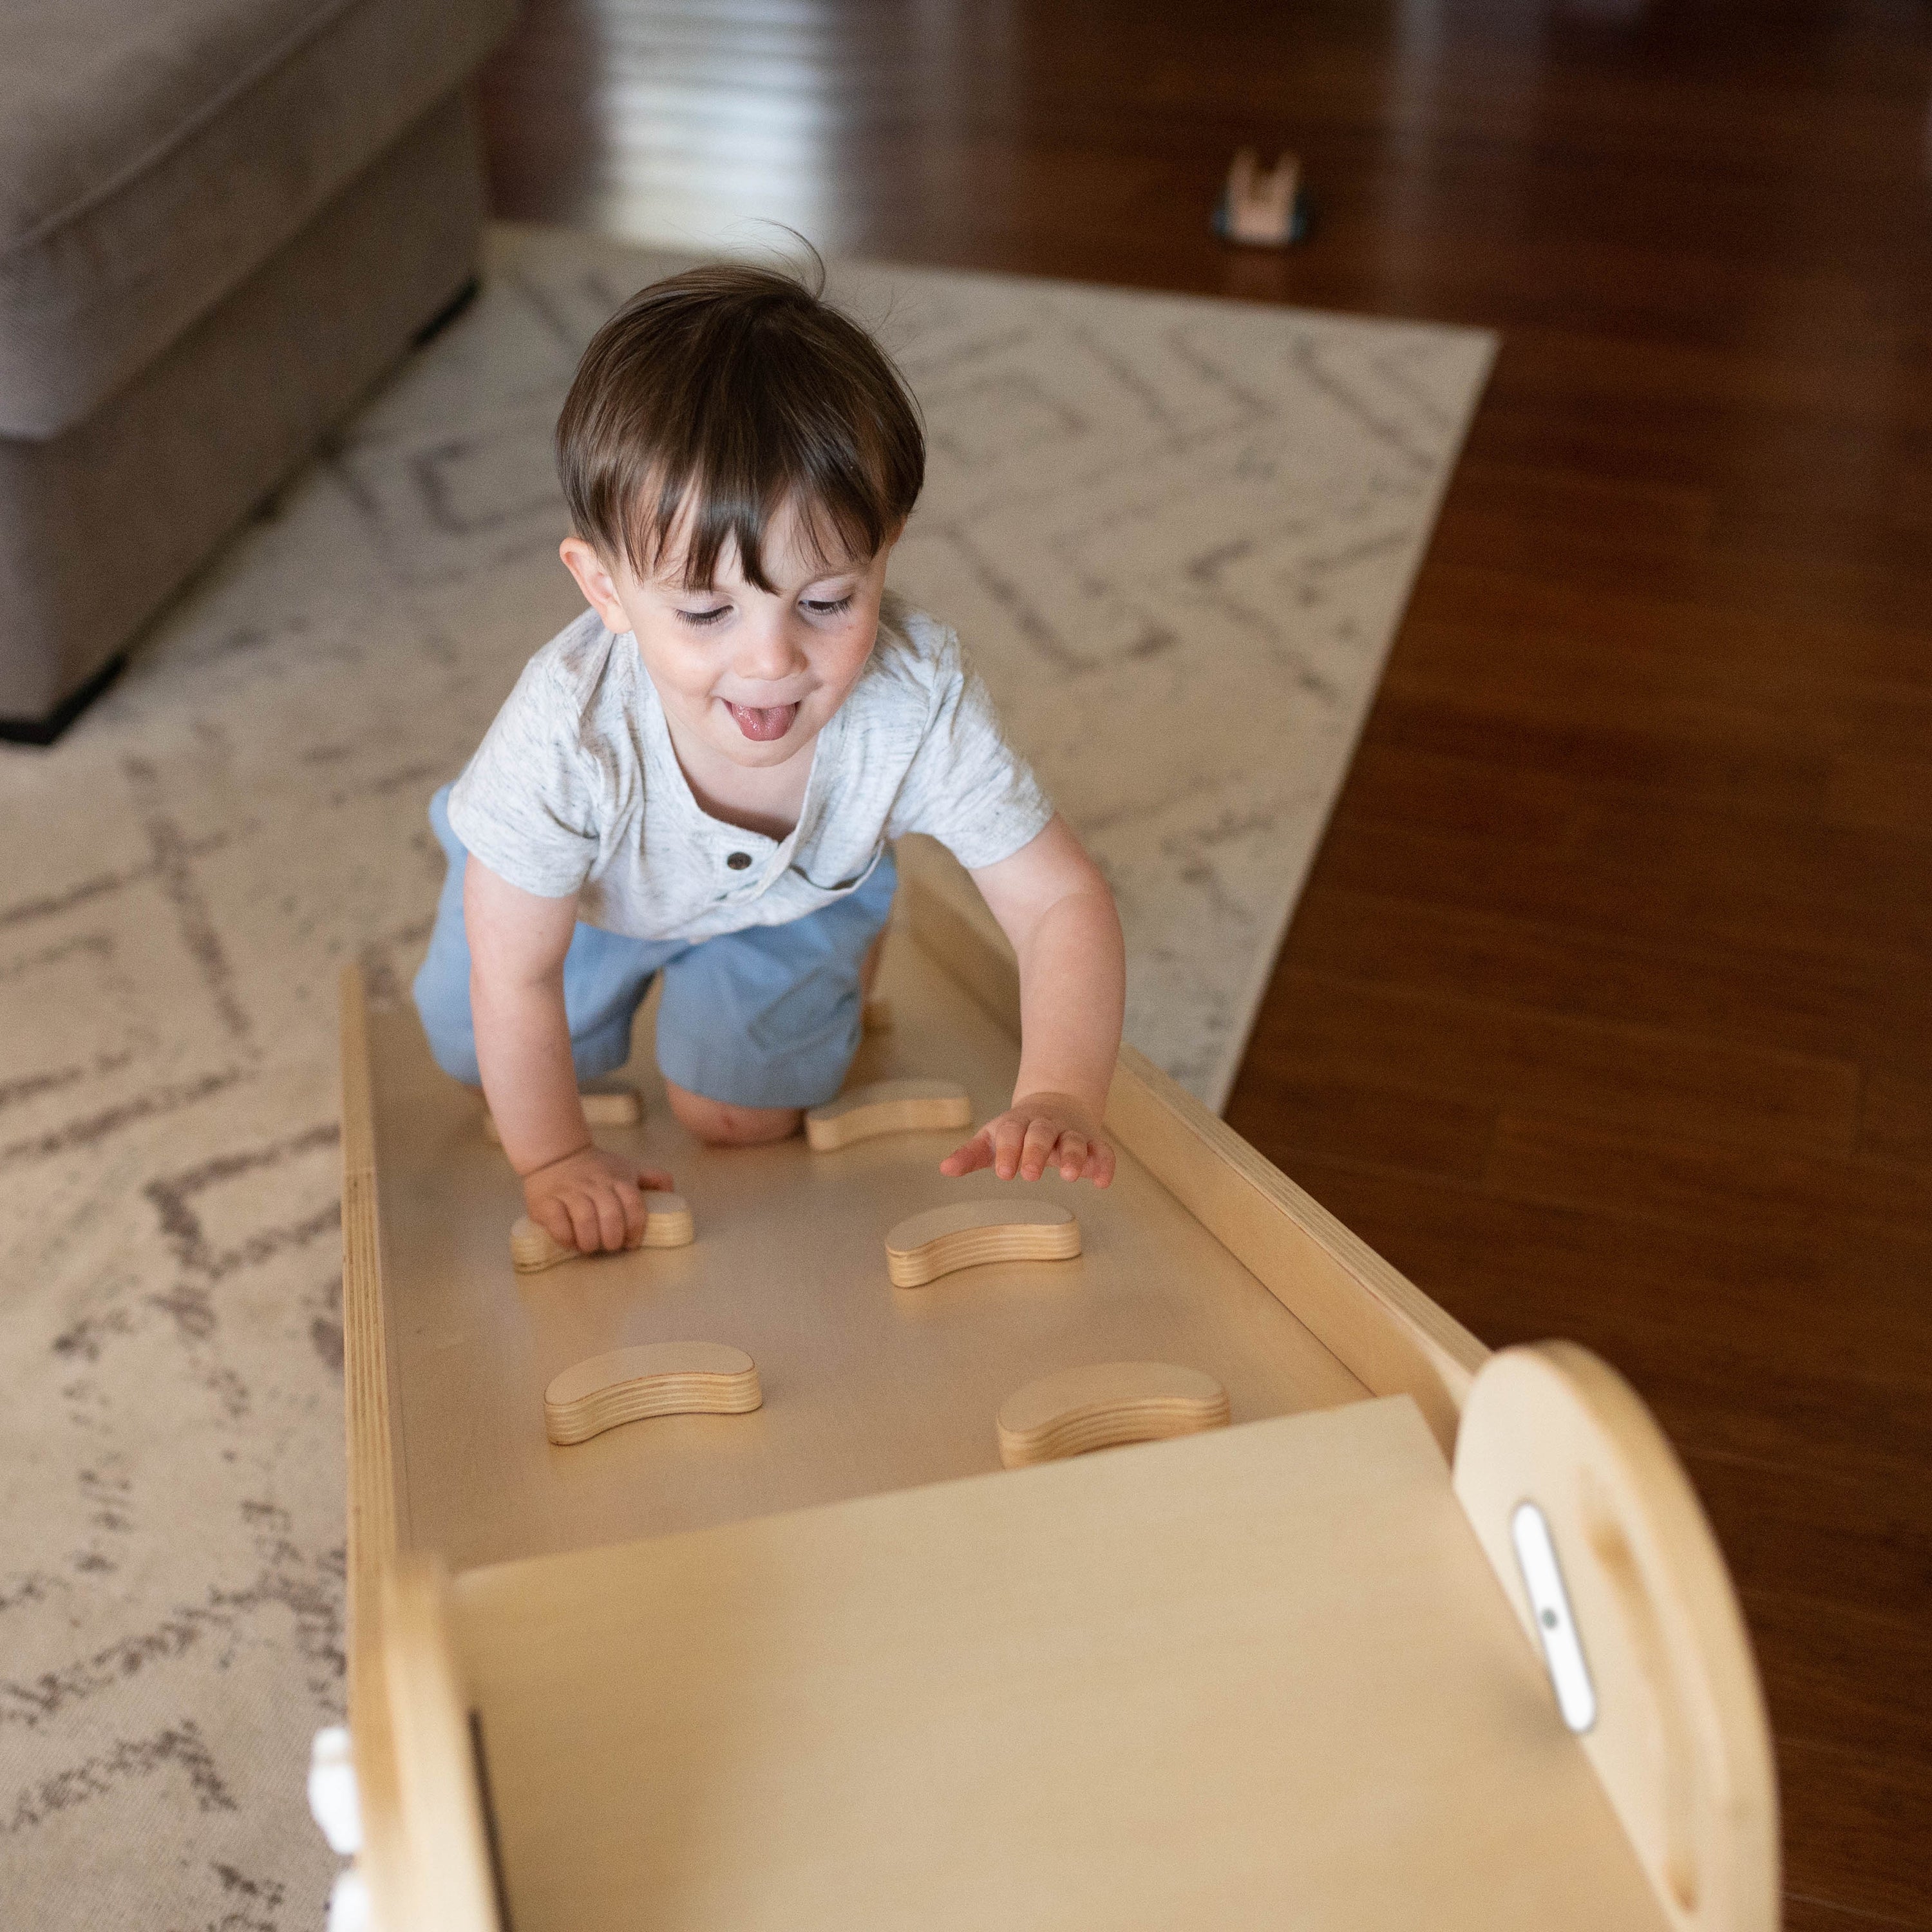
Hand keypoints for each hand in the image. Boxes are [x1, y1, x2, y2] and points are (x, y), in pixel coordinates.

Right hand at [521, 1145, 676, 1254]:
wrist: (555, 1154)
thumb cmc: (596, 1168)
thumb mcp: (627, 1167)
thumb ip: (652, 1177)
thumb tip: (672, 1193)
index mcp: (618, 1179)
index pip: (634, 1207)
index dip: (636, 1230)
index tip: (631, 1242)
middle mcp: (596, 1185)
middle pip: (611, 1217)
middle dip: (614, 1240)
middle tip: (610, 1246)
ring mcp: (570, 1192)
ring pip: (585, 1222)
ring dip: (591, 1242)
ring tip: (591, 1246)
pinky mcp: (546, 1201)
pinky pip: (558, 1225)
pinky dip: (567, 1239)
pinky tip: (571, 1241)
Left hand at [940, 1091, 1114, 1187]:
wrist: (1056, 1103)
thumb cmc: (1017, 1131)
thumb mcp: (992, 1139)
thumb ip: (970, 1155)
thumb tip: (944, 1169)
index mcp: (1018, 1123)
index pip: (1012, 1132)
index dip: (1008, 1151)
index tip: (1004, 1173)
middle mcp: (1046, 1125)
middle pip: (1043, 1133)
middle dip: (1037, 1152)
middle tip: (1029, 1175)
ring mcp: (1071, 1133)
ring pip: (1075, 1140)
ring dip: (1074, 1156)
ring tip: (1070, 1176)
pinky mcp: (1093, 1143)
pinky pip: (1103, 1151)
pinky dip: (1104, 1164)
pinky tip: (1102, 1182)